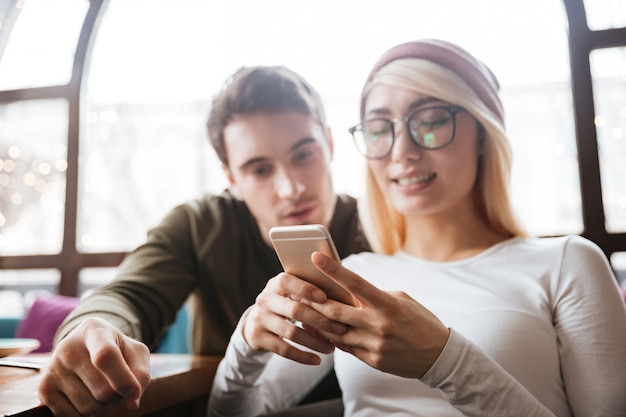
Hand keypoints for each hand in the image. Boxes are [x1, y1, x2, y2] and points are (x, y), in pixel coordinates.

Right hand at [38, 317, 150, 416]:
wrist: (85, 347)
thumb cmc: (117, 350)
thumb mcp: (135, 352)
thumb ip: (141, 374)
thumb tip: (131, 402)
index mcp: (94, 331)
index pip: (105, 356)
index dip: (123, 380)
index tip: (135, 392)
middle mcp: (68, 347)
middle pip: (102, 390)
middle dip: (118, 395)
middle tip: (116, 384)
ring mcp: (53, 368)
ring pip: (89, 407)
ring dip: (103, 405)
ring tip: (100, 387)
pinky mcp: (44, 389)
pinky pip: (72, 416)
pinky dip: (86, 413)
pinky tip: (86, 395)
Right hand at [242, 272, 347, 364]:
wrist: (255, 322)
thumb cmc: (286, 302)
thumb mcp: (291, 291)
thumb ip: (310, 287)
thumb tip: (340, 286)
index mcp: (275, 284)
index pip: (288, 282)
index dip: (306, 289)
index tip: (325, 298)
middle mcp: (265, 300)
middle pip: (294, 310)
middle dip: (320, 321)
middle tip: (341, 329)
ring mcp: (259, 319)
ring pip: (291, 333)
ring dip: (315, 342)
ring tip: (332, 348)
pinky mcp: (257, 338)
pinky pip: (283, 350)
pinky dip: (302, 356)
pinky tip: (317, 360)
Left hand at [308, 252, 449, 378]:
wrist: (439, 357)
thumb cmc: (420, 321)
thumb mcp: (402, 300)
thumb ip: (374, 296)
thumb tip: (349, 293)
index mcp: (388, 305)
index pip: (355, 283)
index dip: (333, 270)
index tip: (315, 256)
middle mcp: (379, 325)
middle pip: (335, 312)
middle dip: (314, 301)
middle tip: (298, 290)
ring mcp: (374, 345)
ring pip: (335, 332)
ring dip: (316, 321)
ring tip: (302, 310)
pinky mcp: (372, 360)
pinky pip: (344, 347)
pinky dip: (331, 337)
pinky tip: (319, 329)